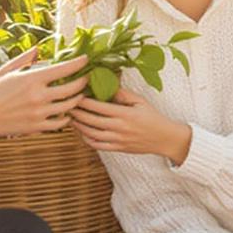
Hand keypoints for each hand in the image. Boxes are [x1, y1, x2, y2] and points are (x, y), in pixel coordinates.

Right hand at [0, 49, 89, 139]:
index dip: (78, 63)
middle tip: (86, 78)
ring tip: (79, 95)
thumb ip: (24, 59)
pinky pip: (60, 123)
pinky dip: (66, 117)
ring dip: (77, 100)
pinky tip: (66, 113)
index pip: (64, 69)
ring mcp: (39, 113)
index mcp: (31, 79)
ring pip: (69, 106)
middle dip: (83, 82)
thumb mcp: (5, 70)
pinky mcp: (37, 127)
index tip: (86, 60)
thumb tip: (38, 49)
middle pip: (72, 89)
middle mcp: (38, 96)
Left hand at [70, 85, 191, 162]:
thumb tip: (107, 84)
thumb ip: (123, 94)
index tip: (75, 94)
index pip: (98, 106)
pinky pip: (98, 146)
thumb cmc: (153, 117)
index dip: (84, 101)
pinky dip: (87, 139)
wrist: (164, 138)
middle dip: (77, 112)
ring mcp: (118, 140)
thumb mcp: (140, 101)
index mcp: (125, 114)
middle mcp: (119, 128)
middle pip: (91, 120)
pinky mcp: (118, 149)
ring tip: (71, 118)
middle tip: (67, 105)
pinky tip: (82, 132)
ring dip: (79, 126)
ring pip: (91, 134)